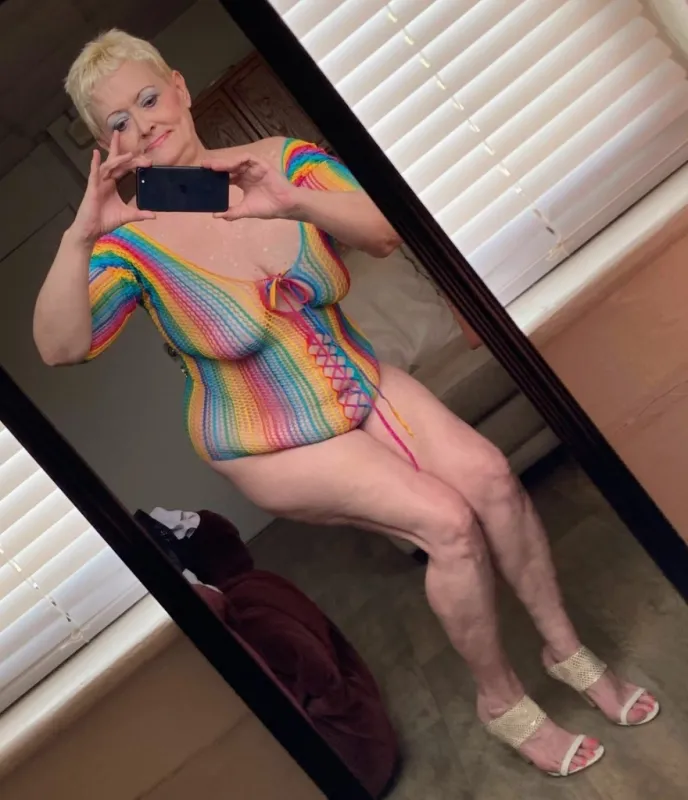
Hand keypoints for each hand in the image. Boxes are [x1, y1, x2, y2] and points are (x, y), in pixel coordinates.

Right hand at [71, 130, 155, 244]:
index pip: (124, 169)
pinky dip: (94, 163)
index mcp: (112, 184)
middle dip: (125, 155)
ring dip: (117, 159)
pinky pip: (93, 174)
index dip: (134, 163)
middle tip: (140, 152)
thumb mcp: (126, 215)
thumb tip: (154, 215)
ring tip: (129, 155)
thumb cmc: (105, 221)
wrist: (92, 230)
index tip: (148, 161)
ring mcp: (98, 183)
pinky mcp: (91, 188)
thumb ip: (140, 214)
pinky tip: (96, 154)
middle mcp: (105, 180)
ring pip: (108, 166)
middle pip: (115, 163)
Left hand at [201, 152, 296, 220]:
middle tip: (203, 167)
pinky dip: (237, 160)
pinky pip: (247, 158)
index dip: (215, 176)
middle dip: (216, 166)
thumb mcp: (246, 210)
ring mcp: (254, 168)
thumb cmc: (268, 208)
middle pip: (229, 167)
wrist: (284, 206)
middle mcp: (247, 173)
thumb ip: (232, 212)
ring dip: (224, 163)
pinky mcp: (261, 164)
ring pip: (236, 161)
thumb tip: (215, 215)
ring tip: (213, 166)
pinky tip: (229, 164)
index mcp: (243, 182)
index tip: (203, 177)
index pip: (226, 176)